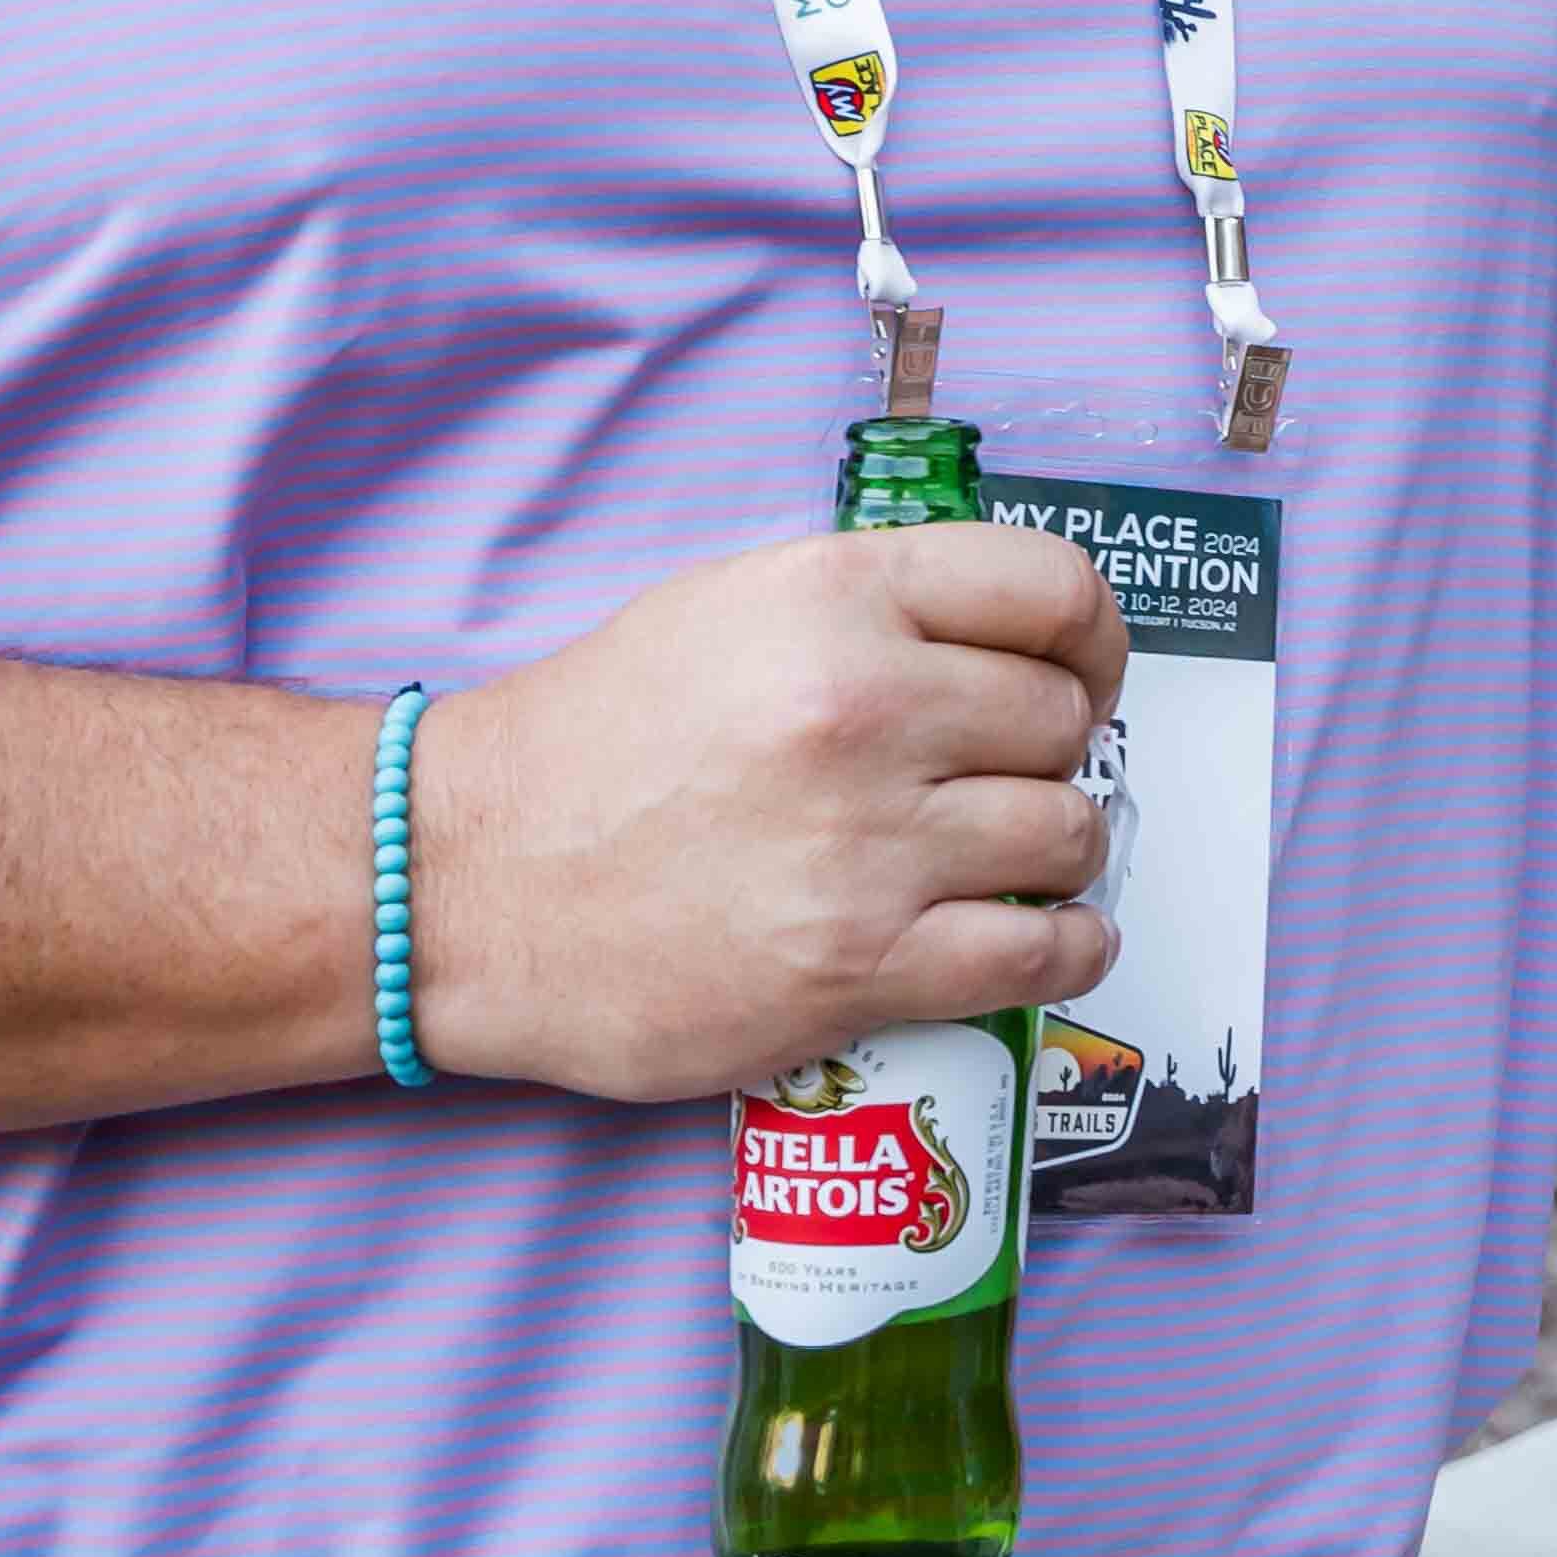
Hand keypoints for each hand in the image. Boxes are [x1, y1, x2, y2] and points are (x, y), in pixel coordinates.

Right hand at [403, 521, 1127, 1105]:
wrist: (466, 883)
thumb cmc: (590, 745)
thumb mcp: (726, 610)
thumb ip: (869, 608)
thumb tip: (1001, 640)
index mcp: (836, 598)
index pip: (1054, 591)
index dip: (1089, 640)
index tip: (1082, 674)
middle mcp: (865, 708)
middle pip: (1062, 720)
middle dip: (1052, 754)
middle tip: (1006, 780)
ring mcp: (868, 844)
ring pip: (1067, 834)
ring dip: (1058, 854)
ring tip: (1013, 863)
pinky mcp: (859, 965)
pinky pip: (1042, 955)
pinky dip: (1071, 951)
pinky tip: (1053, 941)